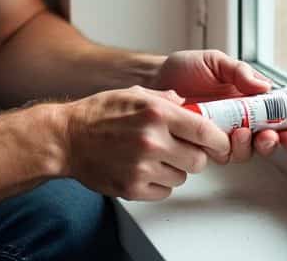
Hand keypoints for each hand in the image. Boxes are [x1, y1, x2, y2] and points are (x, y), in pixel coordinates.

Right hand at [61, 85, 229, 200]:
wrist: (67, 138)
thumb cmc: (98, 114)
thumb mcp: (134, 94)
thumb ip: (165, 99)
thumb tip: (187, 104)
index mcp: (157, 114)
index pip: (205, 132)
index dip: (218, 140)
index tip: (219, 143)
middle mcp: (153, 141)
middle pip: (198, 160)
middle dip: (194, 156)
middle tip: (181, 150)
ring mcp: (142, 167)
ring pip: (181, 178)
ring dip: (174, 170)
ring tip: (155, 158)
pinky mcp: (132, 187)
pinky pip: (163, 192)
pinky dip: (159, 184)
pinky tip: (144, 169)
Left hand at [150, 50, 286, 161]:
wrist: (154, 80)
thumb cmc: (184, 68)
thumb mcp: (216, 62)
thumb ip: (240, 72)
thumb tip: (265, 86)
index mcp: (247, 98)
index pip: (275, 114)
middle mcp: (238, 118)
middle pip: (266, 137)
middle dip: (274, 141)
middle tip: (269, 137)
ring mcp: (222, 133)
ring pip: (246, 150)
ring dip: (249, 146)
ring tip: (241, 133)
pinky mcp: (204, 144)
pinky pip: (221, 154)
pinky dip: (225, 150)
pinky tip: (221, 140)